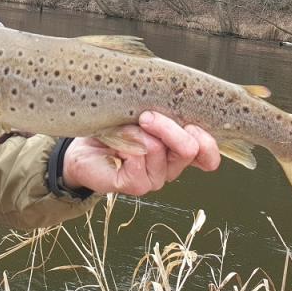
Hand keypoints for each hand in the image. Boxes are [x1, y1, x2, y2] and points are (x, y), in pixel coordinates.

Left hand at [61, 112, 220, 195]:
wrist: (82, 145)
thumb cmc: (114, 126)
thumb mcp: (142, 113)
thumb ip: (163, 112)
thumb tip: (173, 105)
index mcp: (178, 151)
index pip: (208, 156)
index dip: (207, 142)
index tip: (189, 123)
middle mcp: (170, 167)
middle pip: (189, 149)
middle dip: (168, 126)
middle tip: (146, 116)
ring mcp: (154, 179)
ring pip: (159, 150)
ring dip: (139, 132)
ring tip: (123, 128)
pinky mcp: (135, 185)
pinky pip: (138, 160)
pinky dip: (126, 143)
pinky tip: (116, 143)